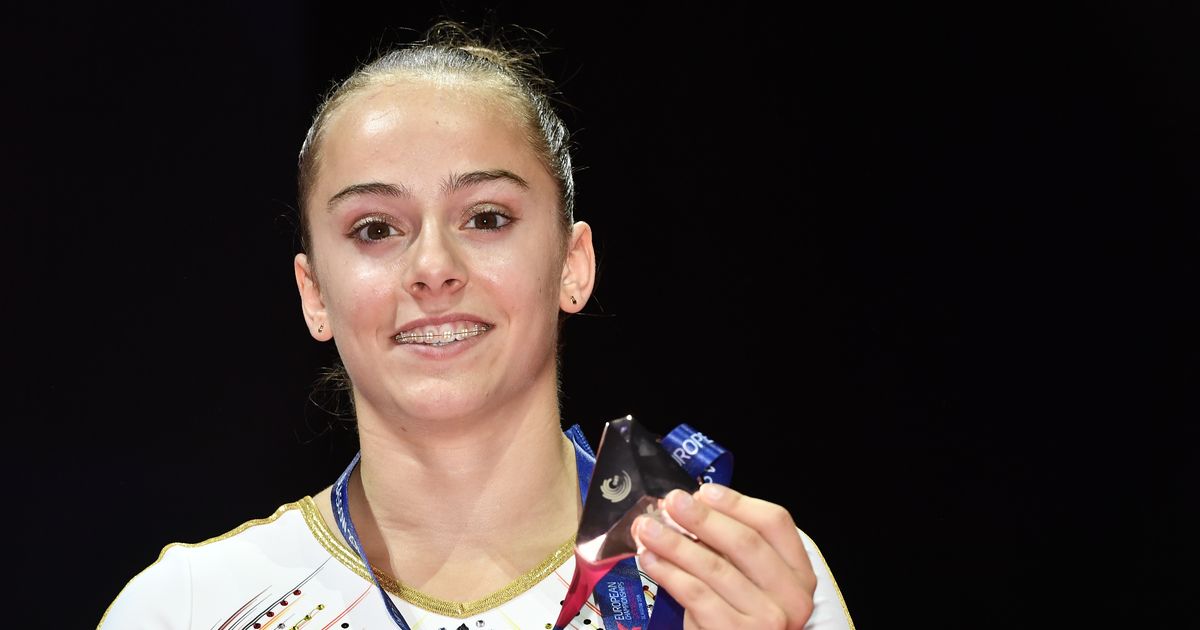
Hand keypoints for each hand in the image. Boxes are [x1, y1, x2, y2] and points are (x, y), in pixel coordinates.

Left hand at [633, 484, 815, 629]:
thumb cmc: (737, 618)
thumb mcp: (744, 580)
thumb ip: (725, 546)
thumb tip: (686, 509)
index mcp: (799, 574)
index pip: (775, 524)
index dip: (737, 503)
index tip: (704, 492)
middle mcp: (792, 597)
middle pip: (746, 542)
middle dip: (703, 518)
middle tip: (672, 502)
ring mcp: (767, 619)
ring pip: (715, 566)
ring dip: (675, 543)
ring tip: (648, 529)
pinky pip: (696, 593)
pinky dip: (669, 572)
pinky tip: (651, 559)